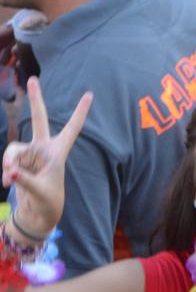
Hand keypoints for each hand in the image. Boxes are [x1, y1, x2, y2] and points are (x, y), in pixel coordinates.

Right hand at [1, 78, 92, 241]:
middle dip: (35, 99)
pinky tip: (8, 182)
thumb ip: (24, 179)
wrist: (37, 212)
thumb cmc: (48, 199)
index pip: (72, 128)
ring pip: (13, 150)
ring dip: (9, 162)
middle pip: (39, 118)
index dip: (80, 111)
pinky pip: (8, 162)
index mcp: (59, 151)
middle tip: (32, 79)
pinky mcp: (17, 162)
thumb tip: (10, 170)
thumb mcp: (40, 190)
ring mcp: (29, 153)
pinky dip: (6, 171)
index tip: (90, 94)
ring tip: (10, 178)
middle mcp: (44, 147)